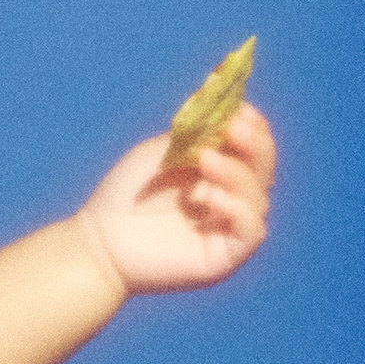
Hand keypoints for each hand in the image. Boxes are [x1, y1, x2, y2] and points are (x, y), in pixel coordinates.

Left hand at [81, 103, 275, 294]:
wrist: (100, 240)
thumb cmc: (127, 194)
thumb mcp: (162, 153)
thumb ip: (196, 134)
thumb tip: (229, 106)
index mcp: (219, 173)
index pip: (254, 149)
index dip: (255, 128)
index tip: (242, 109)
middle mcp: (231, 200)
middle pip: (264, 171)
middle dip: (255, 146)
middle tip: (234, 128)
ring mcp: (228, 228)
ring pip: (259, 198)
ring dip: (237, 174)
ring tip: (204, 161)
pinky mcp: (225, 256)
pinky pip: (251, 232)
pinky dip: (238, 209)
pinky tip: (210, 197)